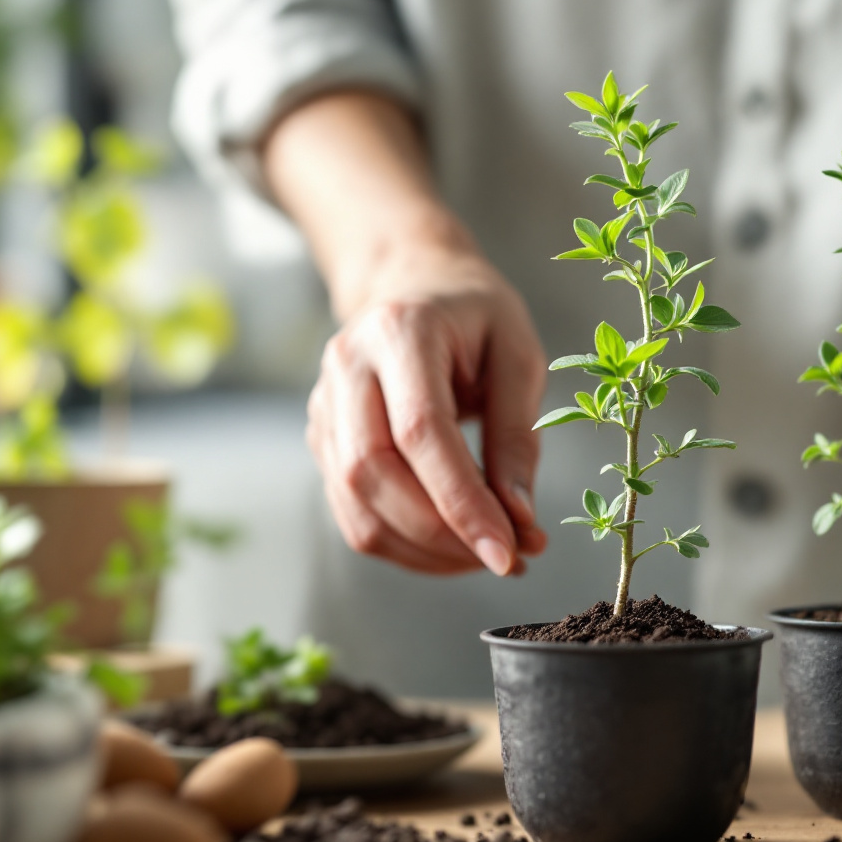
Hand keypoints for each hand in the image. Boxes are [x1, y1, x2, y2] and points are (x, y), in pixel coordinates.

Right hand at [264, 90, 547, 574]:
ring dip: (423, 550)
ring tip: (484, 555)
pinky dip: (403, 546)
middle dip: (442, 534)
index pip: (421, 433)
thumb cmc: (477, 317)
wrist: (415, 283)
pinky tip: (451, 548)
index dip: (463, 503)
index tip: (509, 552)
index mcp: (400, 330)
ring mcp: (324, 404)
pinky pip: (352, 512)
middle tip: (507, 557)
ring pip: (356, 504)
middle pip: (375, 473)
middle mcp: (347, 366)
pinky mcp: (322, 439)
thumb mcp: (518, 357)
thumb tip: (519, 523)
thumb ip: (518, 437)